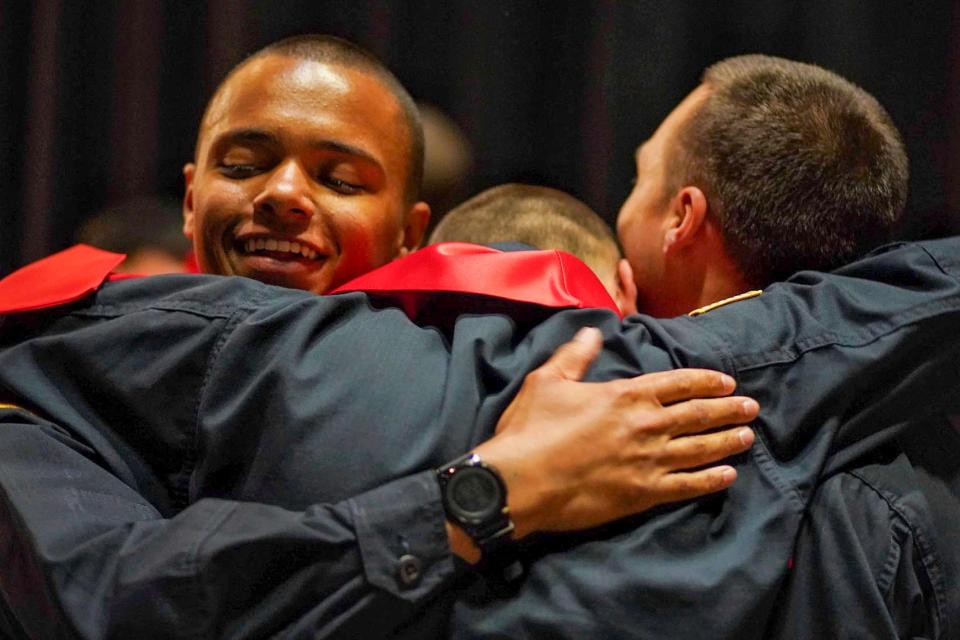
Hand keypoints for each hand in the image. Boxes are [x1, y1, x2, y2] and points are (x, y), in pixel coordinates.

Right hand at [473, 326, 756, 539]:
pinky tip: (728, 475)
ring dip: (727, 441)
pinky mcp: (644, 493)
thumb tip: (593, 331)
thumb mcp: (548, 381)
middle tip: (751, 408)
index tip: (727, 381)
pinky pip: (687, 486)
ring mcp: (648, 461)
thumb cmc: (531, 428)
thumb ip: (575, 355)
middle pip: (698, 414)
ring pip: (700, 449)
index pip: (678, 383)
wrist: (522, 482)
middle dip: (727, 409)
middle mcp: (646, 425)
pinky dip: (711, 480)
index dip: (706, 381)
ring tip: (748, 437)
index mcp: (626, 395)